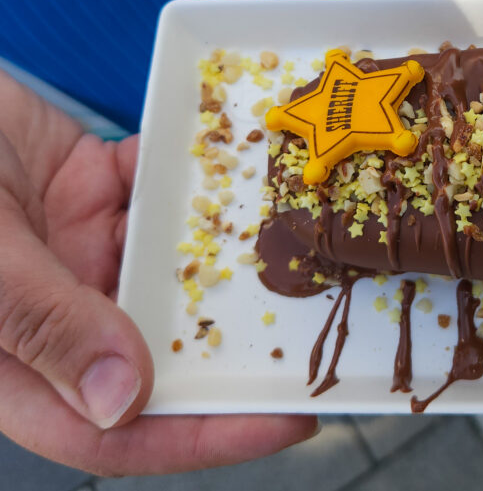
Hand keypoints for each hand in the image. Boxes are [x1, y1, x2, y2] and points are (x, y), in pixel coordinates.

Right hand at [0, 71, 316, 474]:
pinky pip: (163, 198)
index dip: (202, 436)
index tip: (286, 422)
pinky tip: (246, 175)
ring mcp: (80, 253)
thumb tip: (123, 400)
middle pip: (162, 354)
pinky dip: (200, 188)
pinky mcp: (96, 193)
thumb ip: (41, 322)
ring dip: (231, 262)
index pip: (112, 430)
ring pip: (174, 273)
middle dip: (238, 351)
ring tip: (306, 249)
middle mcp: (58, 316)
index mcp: (12, 362)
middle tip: (323, 338)